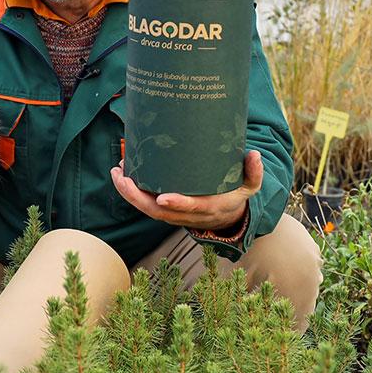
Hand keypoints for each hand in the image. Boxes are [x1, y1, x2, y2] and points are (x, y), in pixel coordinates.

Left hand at [111, 150, 260, 232]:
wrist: (228, 218)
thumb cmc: (236, 196)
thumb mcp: (251, 187)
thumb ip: (254, 172)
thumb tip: (255, 154)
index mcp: (209, 208)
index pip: (192, 208)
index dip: (178, 204)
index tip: (162, 197)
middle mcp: (189, 215)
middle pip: (159, 212)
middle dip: (137, 196)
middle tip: (122, 175)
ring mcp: (176, 215)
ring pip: (148, 210)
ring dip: (129, 194)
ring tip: (117, 172)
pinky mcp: (167, 212)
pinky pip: (146, 206)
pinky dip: (132, 194)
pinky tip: (122, 177)